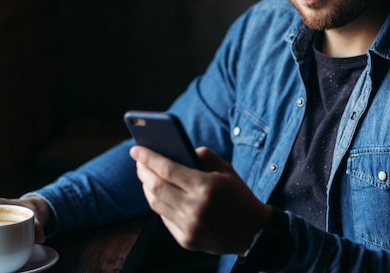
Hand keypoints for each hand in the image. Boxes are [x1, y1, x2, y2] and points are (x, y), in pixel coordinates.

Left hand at [130, 145, 270, 255]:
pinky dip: (158, 203)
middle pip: (156, 187)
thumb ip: (203, 155)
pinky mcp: (186, 240)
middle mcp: (195, 208)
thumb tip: (176, 150)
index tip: (135, 149)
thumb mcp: (226, 169)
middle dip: (143, 171)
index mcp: (206, 187)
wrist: (253, 232)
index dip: (148, 157)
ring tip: (145, 175)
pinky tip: (158, 192)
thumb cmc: (239, 195)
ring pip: (156, 203)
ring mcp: (189, 227)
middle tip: (139, 160)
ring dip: (147, 187)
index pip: (167, 169)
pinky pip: (164, 218)